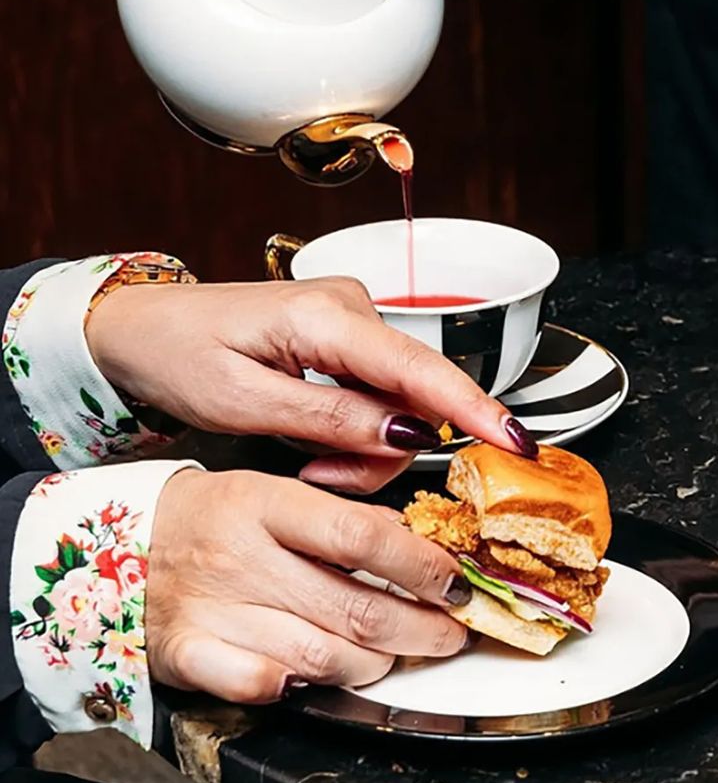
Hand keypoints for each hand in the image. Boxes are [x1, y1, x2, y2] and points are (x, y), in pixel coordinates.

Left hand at [86, 277, 536, 492]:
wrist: (136, 328)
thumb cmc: (176, 356)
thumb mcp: (241, 401)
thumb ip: (329, 419)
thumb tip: (409, 436)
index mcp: (326, 317)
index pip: (420, 369)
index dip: (473, 408)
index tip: (516, 441)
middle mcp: (352, 307)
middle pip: (413, 396)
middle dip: (380, 453)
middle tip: (316, 476)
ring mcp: (353, 318)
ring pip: (398, 403)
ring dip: (363, 447)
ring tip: (303, 458)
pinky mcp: (347, 334)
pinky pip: (379, 394)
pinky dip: (355, 429)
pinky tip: (311, 438)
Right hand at [148, 468, 469, 700]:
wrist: (121, 544)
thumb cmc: (214, 519)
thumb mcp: (279, 494)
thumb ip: (344, 519)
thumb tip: (416, 544)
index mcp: (268, 504)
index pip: (364, 537)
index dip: (423, 566)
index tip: (456, 583)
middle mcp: (241, 556)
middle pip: (355, 607)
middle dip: (421, 629)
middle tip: (449, 632)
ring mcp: (213, 610)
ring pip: (324, 656)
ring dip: (377, 664)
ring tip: (396, 655)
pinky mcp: (188, 655)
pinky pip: (262, 685)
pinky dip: (301, 687)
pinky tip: (323, 678)